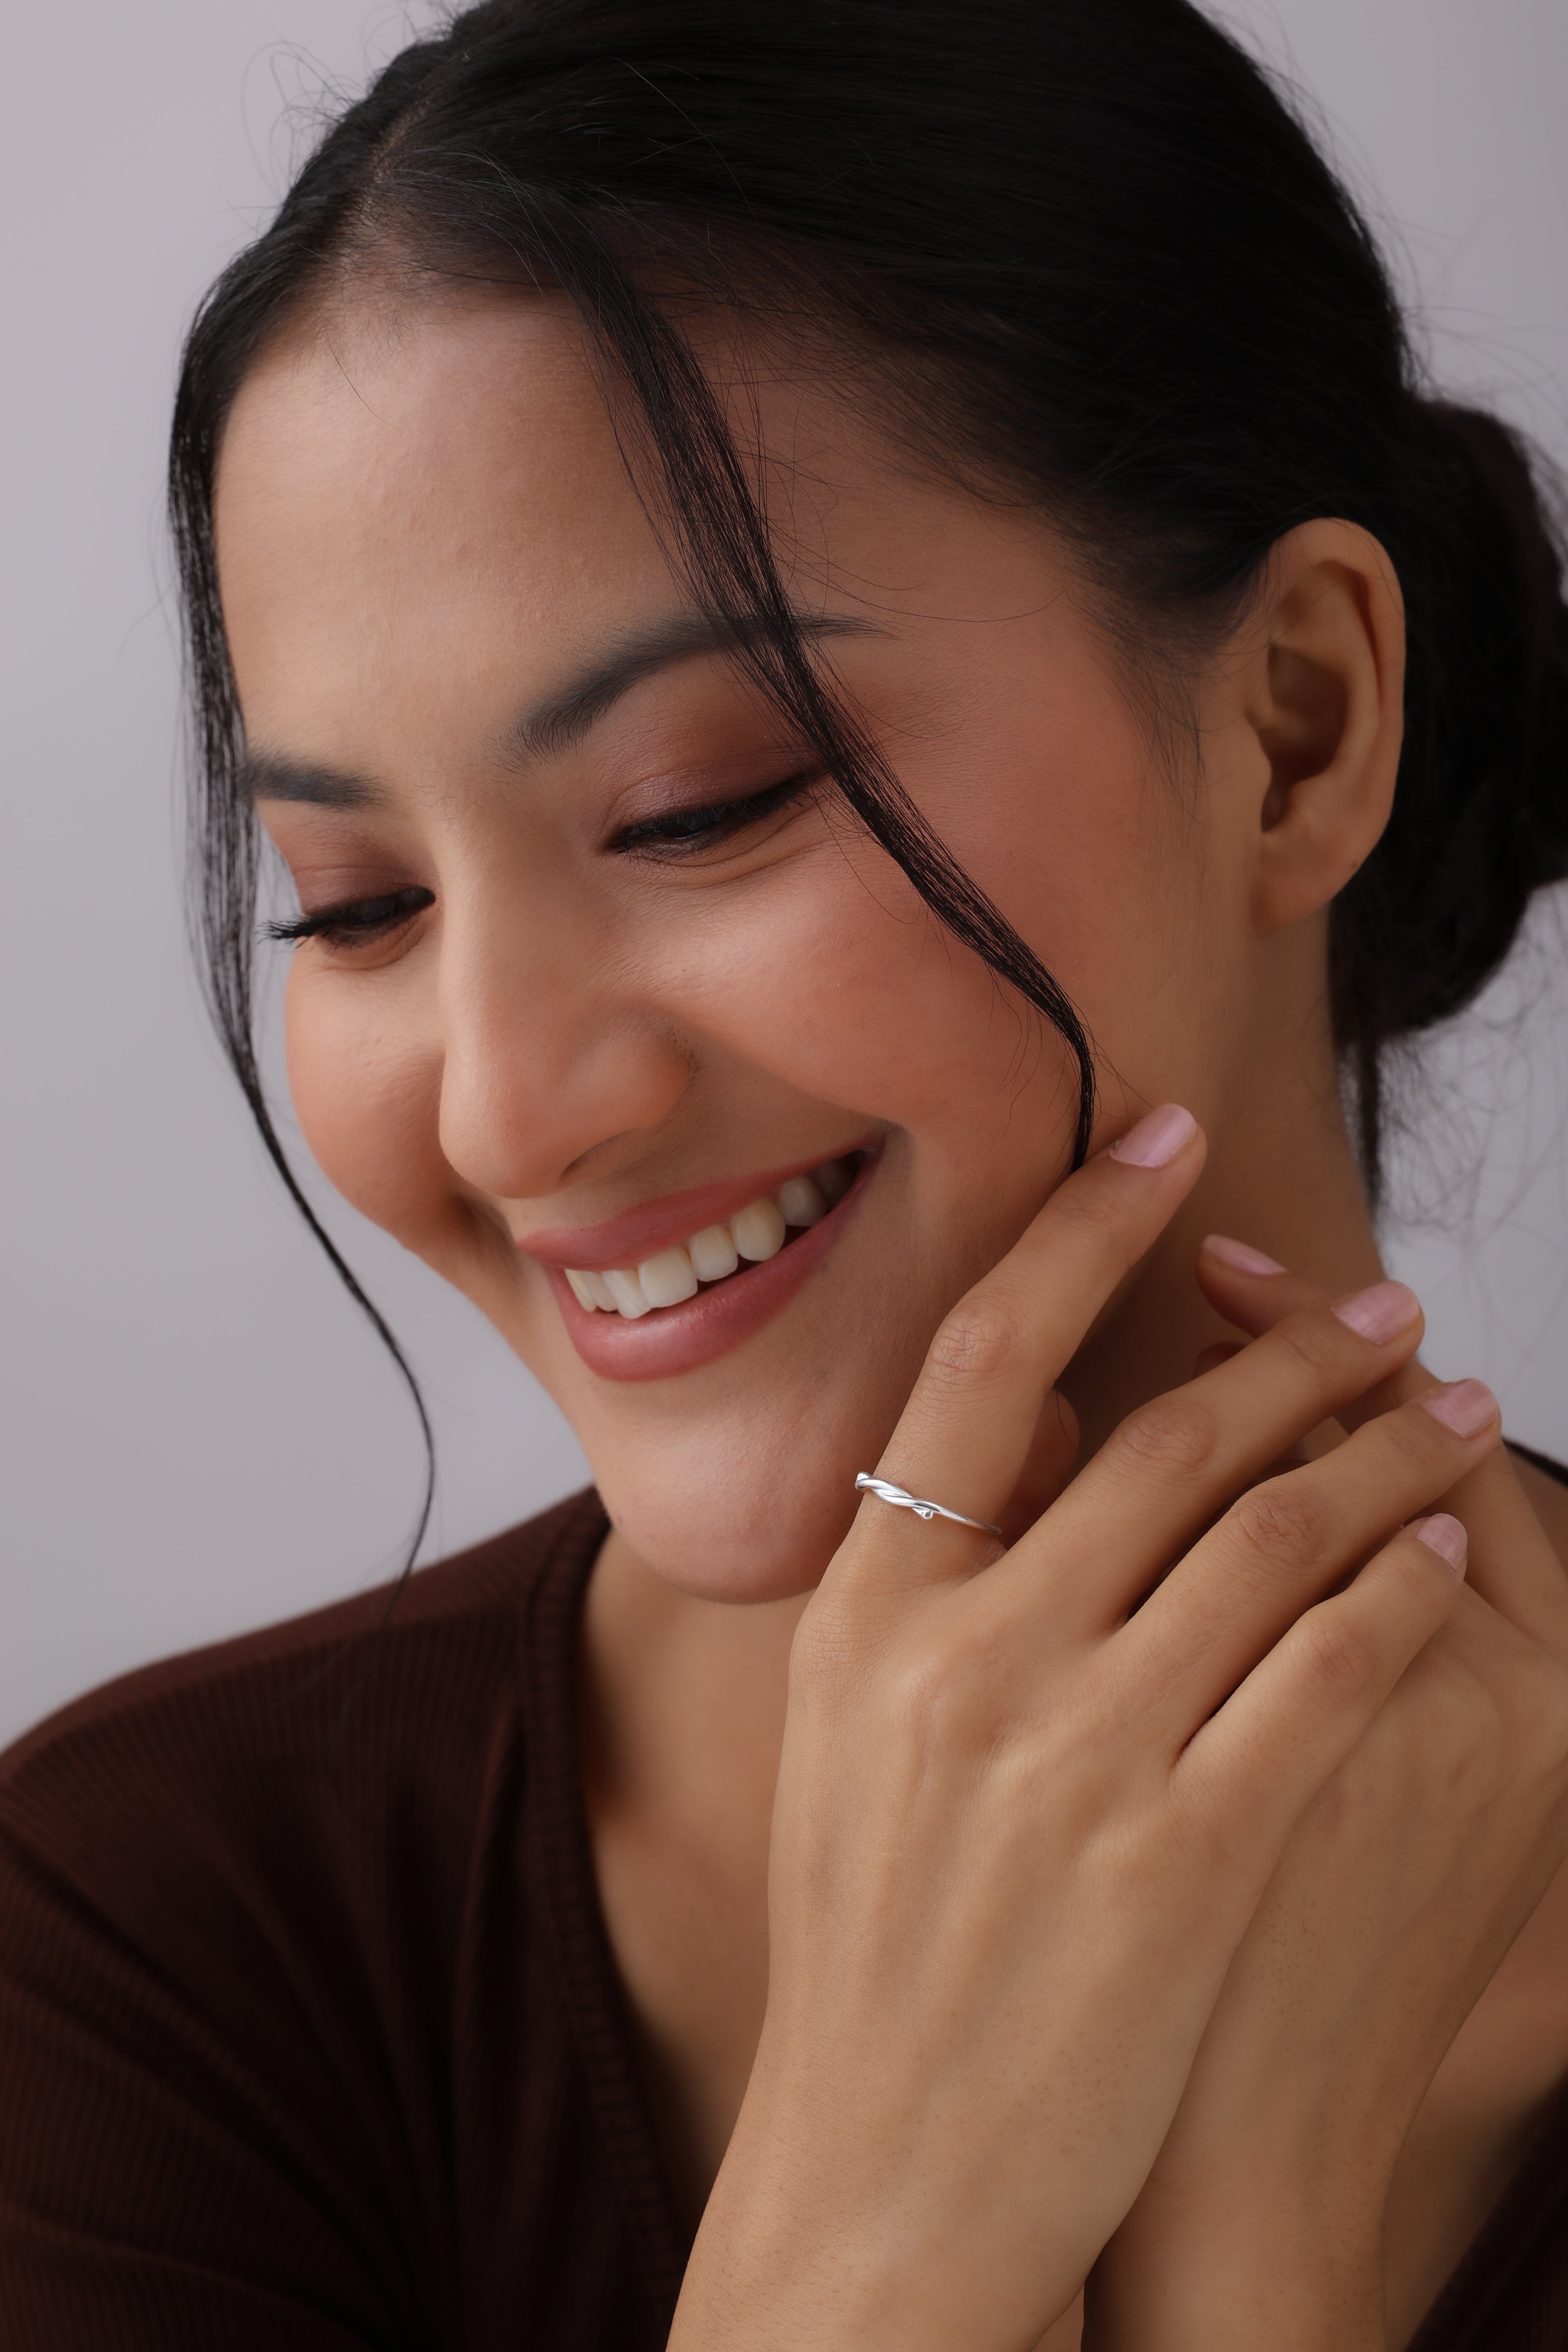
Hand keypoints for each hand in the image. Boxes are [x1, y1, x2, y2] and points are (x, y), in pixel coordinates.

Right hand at [669, 1114, 1499, 2351]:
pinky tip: (1441, 1545)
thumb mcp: (853, 1729)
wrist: (891, 2164)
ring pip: (1267, 1539)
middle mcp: (960, 1655)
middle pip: (1164, 1437)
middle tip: (1386, 1302)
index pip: (981, 1355)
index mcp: (866, 1605)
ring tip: (1449, 1403)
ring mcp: (1069, 1754)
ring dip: (1378, 1452)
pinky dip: (1392, 1590)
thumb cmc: (880, 1936)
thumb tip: (1041, 1422)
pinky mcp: (1177, 1855)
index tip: (1168, 1139)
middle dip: (1297, 1350)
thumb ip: (930, 1570)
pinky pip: (1320, 1675)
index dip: (1083, 1227)